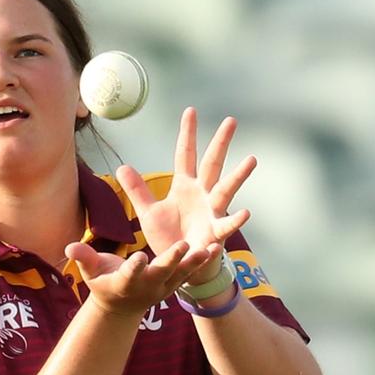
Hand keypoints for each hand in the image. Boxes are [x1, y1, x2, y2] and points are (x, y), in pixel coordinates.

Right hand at [65, 239, 218, 316]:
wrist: (121, 308)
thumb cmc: (103, 283)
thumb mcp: (90, 272)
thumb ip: (84, 258)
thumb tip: (69, 246)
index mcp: (124, 282)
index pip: (129, 274)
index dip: (133, 267)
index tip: (138, 256)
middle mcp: (146, 286)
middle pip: (161, 272)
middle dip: (172, 260)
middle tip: (183, 246)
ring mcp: (162, 287)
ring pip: (181, 274)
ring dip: (196, 263)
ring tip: (210, 249)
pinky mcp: (174, 285)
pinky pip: (190, 273)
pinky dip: (203, 263)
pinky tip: (217, 249)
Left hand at [116, 107, 256, 283]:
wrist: (178, 264)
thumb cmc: (167, 237)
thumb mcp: (148, 212)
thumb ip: (138, 190)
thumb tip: (122, 166)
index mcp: (184, 186)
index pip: (186, 154)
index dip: (187, 134)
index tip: (190, 111)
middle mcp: (201, 194)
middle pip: (212, 163)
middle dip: (220, 143)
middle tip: (231, 120)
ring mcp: (211, 211)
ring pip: (225, 189)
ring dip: (238, 176)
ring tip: (252, 160)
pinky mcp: (215, 232)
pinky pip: (227, 225)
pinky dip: (236, 220)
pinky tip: (246, 212)